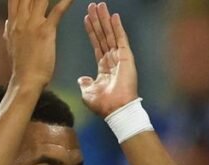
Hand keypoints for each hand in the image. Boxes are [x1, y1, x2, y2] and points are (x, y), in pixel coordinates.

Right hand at [5, 0, 73, 88]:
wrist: (26, 80)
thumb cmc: (21, 66)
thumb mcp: (10, 45)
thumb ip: (9, 31)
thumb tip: (7, 22)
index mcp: (13, 22)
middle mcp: (21, 20)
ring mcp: (32, 24)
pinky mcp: (45, 31)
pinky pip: (57, 11)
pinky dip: (65, 1)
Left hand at [79, 2, 138, 116]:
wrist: (115, 110)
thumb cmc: (104, 105)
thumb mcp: (88, 93)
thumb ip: (85, 83)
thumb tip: (82, 79)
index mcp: (104, 67)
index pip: (97, 44)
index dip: (91, 31)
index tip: (86, 19)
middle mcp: (112, 60)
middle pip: (103, 35)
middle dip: (98, 20)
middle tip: (93, 6)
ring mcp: (120, 57)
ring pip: (110, 34)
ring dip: (105, 19)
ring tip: (100, 6)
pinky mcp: (126, 57)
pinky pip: (121, 38)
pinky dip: (117, 27)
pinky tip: (114, 15)